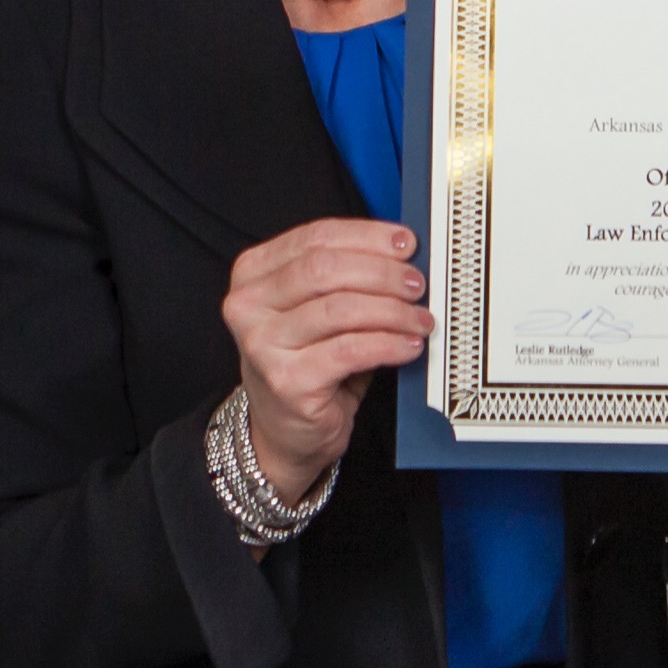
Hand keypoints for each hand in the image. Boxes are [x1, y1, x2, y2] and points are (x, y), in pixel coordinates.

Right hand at [222, 218, 431, 503]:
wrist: (284, 431)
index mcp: (253, 273)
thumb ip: (346, 276)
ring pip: (341, 309)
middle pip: (326, 269)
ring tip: (419, 319)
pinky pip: (350, 350)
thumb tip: (402, 254)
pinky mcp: (287, 381)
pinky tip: (408, 345)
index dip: (367, 236)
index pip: (315, 237)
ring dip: (393, 311)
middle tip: (416, 284)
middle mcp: (248, 306)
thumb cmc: (307, 362)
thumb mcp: (315, 308)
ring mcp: (263, 345)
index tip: (404, 243)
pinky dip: (388, 343)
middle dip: (382, 272)